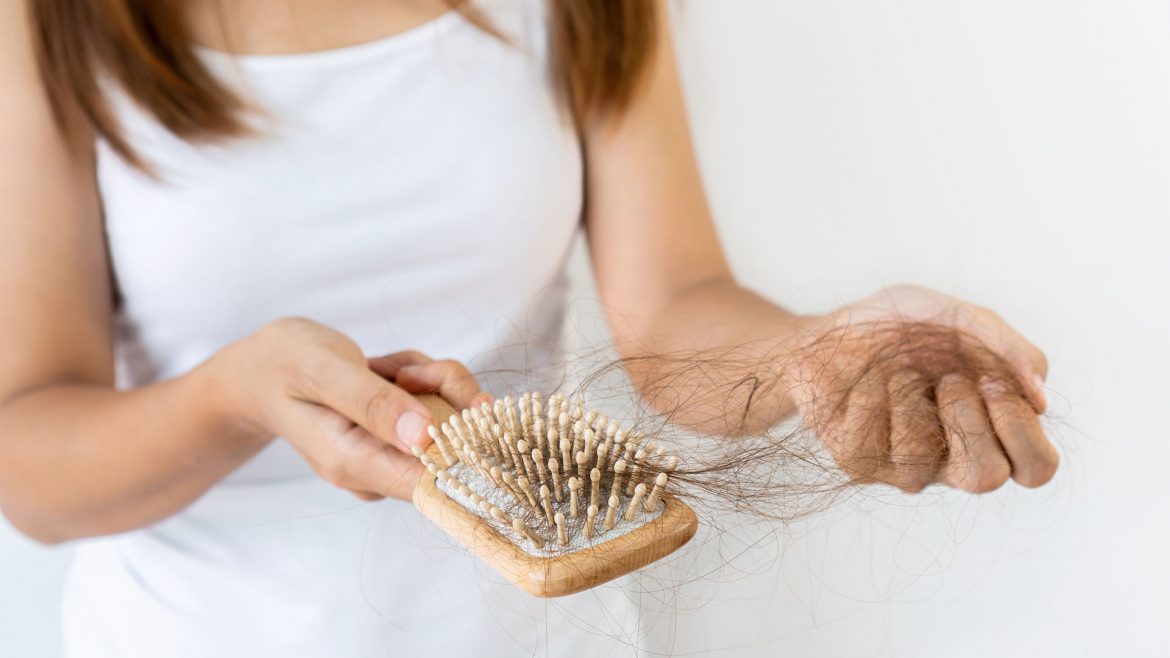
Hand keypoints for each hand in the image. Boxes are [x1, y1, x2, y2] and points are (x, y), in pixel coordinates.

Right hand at [205, 318, 488, 500]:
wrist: (261, 370)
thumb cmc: (285, 365)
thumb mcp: (324, 371)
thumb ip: (373, 404)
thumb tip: (425, 437)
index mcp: (353, 464)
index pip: (433, 484)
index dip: (468, 449)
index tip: (476, 410)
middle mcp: (376, 471)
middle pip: (453, 443)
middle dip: (443, 392)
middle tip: (401, 371)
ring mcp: (391, 457)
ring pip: (451, 416)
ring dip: (429, 378)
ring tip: (381, 367)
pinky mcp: (402, 441)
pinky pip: (439, 405)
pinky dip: (423, 378)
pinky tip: (385, 371)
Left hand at [786, 285, 1058, 493]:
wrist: (830, 326)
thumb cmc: (903, 326)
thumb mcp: (961, 318)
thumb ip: (1010, 349)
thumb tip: (1041, 395)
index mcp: (993, 429)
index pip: (1036, 468)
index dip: (1020, 429)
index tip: (990, 381)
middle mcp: (953, 458)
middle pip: (985, 478)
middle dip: (967, 420)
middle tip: (948, 380)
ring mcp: (904, 466)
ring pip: (919, 458)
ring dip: (908, 395)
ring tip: (897, 369)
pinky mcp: (859, 462)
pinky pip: (869, 441)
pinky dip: (869, 394)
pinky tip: (866, 382)